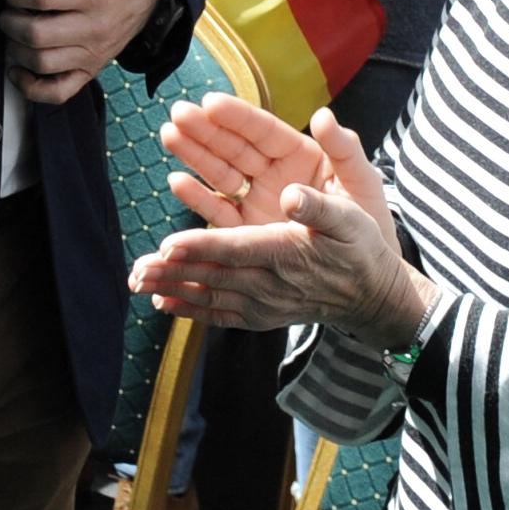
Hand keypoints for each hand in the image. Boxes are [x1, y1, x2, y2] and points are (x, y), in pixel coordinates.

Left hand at [1, 0, 160, 101]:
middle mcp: (94, 27)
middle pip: (37, 34)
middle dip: (9, 20)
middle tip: (7, 9)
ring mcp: (93, 54)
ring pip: (42, 63)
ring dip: (15, 49)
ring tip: (13, 31)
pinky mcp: (90, 71)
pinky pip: (57, 92)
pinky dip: (30, 87)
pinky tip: (17, 68)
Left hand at [128, 113, 430, 346]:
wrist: (372, 296)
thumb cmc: (360, 248)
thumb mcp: (351, 218)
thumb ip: (319, 207)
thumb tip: (292, 194)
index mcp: (287, 253)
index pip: (236, 250)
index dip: (202, 247)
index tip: (168, 245)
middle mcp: (270, 284)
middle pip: (213, 276)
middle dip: (172, 272)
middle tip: (136, 269)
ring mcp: (264, 304)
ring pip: (210, 297)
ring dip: (173, 290)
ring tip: (138, 283)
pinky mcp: (261, 315)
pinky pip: (220, 315)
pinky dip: (191, 310)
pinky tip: (164, 305)